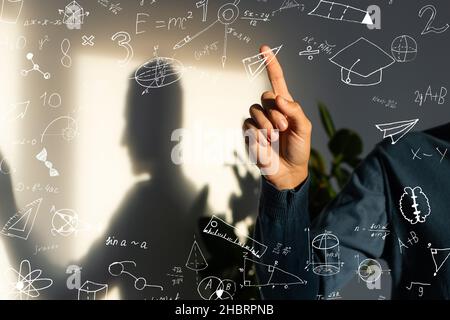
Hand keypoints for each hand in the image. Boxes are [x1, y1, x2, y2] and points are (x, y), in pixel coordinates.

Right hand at [243, 45, 311, 189]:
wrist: (289, 171)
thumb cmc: (299, 149)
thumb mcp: (304, 128)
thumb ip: (294, 110)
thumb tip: (278, 98)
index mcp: (285, 105)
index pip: (276, 80)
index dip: (271, 64)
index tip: (263, 48)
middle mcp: (270, 110)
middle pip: (266, 95)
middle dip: (276, 112)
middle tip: (283, 128)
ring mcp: (258, 121)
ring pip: (255, 109)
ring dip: (267, 124)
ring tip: (274, 137)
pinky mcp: (249, 132)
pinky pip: (248, 124)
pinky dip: (258, 134)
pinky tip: (265, 143)